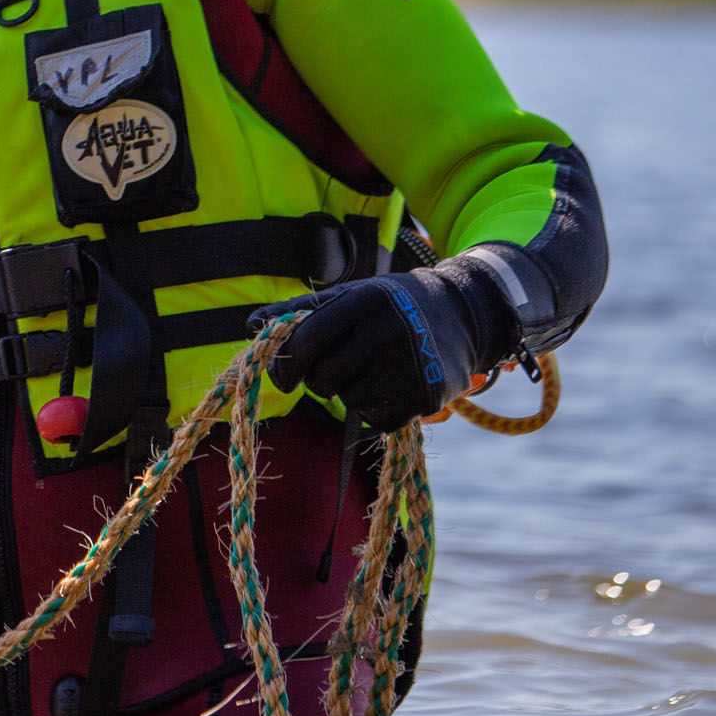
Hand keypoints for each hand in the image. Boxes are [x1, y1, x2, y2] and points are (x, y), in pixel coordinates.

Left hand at [257, 260, 516, 430]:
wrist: (465, 313)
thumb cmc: (392, 304)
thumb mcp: (350, 296)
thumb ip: (300, 311)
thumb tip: (250, 325)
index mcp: (362, 303)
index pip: (305, 341)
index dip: (285, 364)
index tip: (284, 377)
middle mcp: (386, 333)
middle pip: (323, 379)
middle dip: (320, 380)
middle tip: (337, 369)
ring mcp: (407, 368)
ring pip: (348, 401)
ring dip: (349, 394)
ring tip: (371, 371)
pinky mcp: (423, 397)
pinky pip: (375, 419)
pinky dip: (374, 410)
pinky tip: (389, 387)